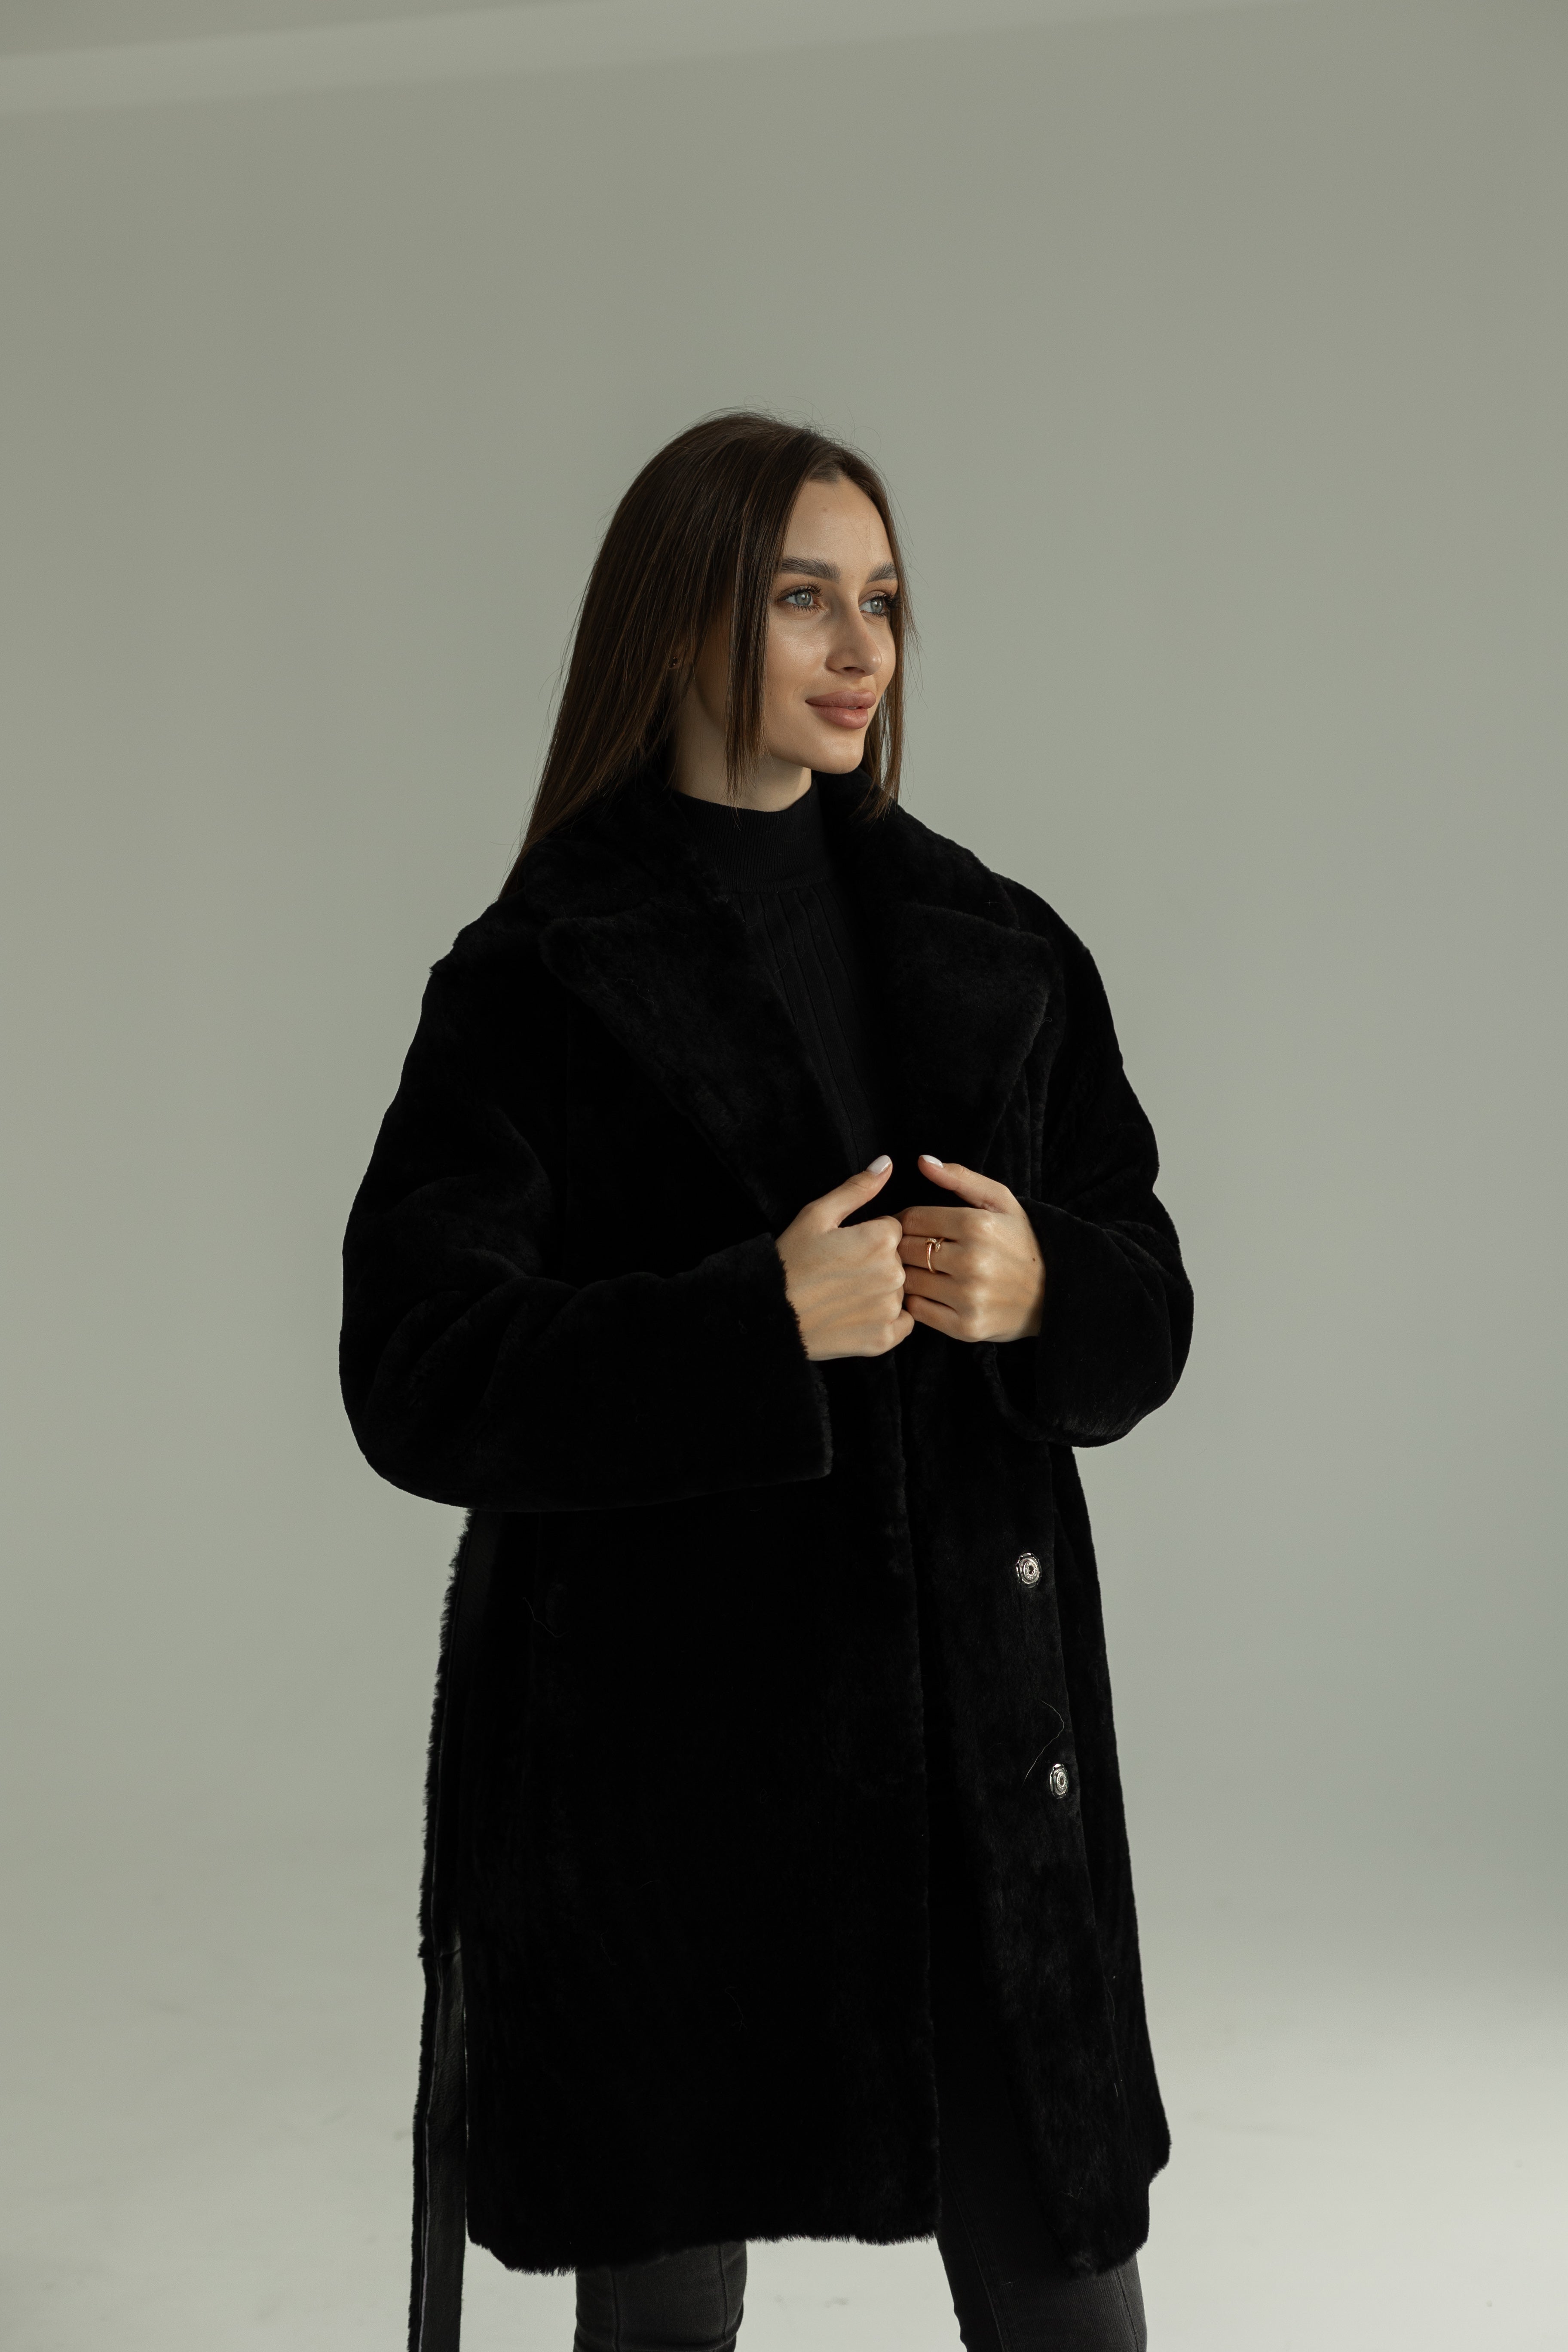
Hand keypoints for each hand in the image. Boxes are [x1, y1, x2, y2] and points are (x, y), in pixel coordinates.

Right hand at [776, 1157, 912, 1361]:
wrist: (771, 1315)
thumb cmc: (790, 1262)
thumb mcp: (817, 1215)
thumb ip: (857, 1189)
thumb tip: (887, 1163)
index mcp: (881, 1239)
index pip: (894, 1229)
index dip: (870, 1236)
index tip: (846, 1248)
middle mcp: (894, 1273)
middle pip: (899, 1259)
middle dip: (877, 1262)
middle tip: (842, 1272)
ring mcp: (890, 1308)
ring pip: (900, 1290)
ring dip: (881, 1290)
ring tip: (845, 1293)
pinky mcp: (885, 1338)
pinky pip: (902, 1322)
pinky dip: (885, 1319)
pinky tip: (857, 1314)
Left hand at [898, 1155, 1045, 1343]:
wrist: (1055, 1293)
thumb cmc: (1021, 1241)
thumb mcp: (1000, 1201)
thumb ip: (960, 1178)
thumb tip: (922, 1161)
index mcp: (977, 1225)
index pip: (911, 1218)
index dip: (904, 1220)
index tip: (911, 1226)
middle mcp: (972, 1262)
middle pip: (905, 1249)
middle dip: (903, 1247)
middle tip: (914, 1248)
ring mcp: (968, 1297)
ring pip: (908, 1280)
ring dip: (908, 1274)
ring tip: (922, 1270)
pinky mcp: (965, 1327)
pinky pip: (917, 1311)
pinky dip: (917, 1301)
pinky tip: (932, 1292)